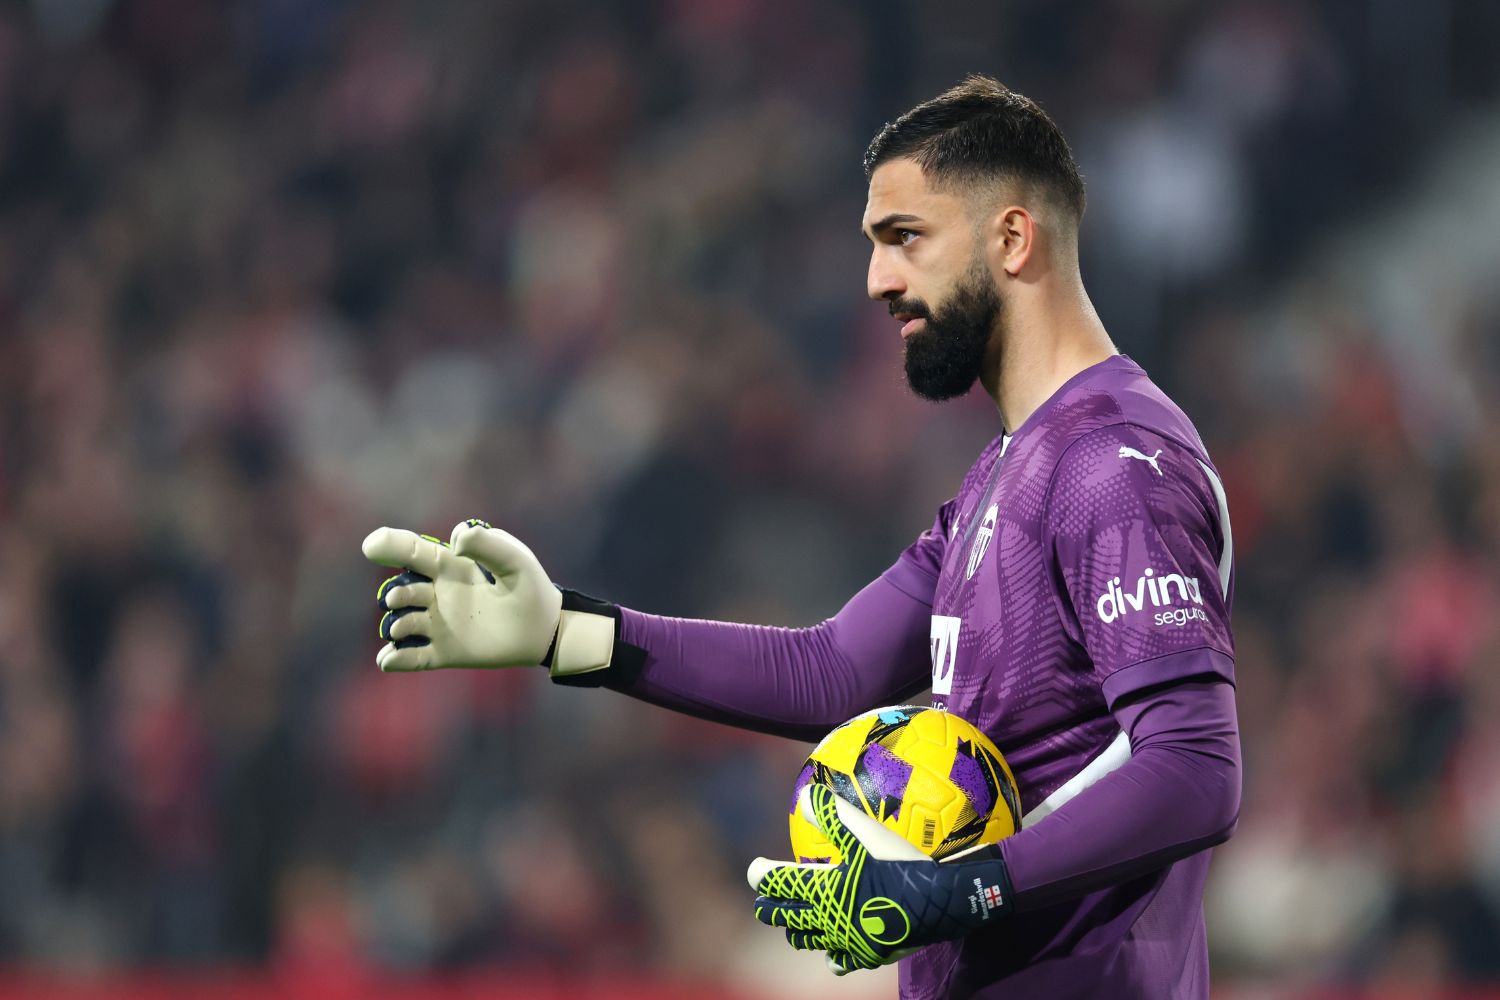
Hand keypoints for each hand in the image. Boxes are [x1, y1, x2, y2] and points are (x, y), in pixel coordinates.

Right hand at [362, 519, 562, 671]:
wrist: (544, 629)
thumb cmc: (529, 587)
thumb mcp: (514, 559)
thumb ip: (488, 543)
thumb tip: (455, 538)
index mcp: (449, 567)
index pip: (412, 552)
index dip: (389, 545)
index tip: (371, 547)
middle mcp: (438, 595)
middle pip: (401, 591)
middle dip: (395, 595)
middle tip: (402, 599)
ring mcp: (439, 625)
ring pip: (401, 625)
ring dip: (395, 626)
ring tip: (401, 630)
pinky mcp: (445, 652)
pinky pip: (413, 658)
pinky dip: (396, 660)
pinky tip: (388, 661)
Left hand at [748, 784, 1013, 974]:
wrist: (938, 903)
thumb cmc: (898, 864)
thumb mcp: (864, 832)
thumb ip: (831, 814)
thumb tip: (803, 795)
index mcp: (822, 889)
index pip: (778, 883)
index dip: (761, 875)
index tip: (754, 870)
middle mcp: (827, 918)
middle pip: (785, 917)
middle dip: (770, 907)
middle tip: (764, 900)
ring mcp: (845, 940)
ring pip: (807, 940)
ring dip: (795, 929)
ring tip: (793, 922)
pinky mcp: (866, 955)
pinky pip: (839, 961)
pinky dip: (831, 954)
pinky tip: (832, 951)